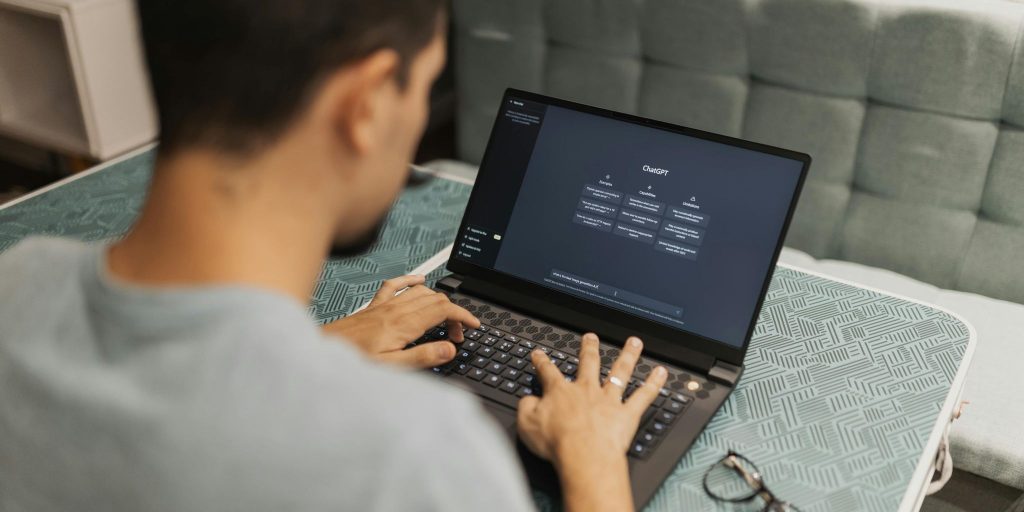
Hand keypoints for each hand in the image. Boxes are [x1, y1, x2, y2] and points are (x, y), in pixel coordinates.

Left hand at [324, 275, 479, 367]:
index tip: (473, 325)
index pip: (443, 310)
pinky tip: (418, 280)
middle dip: (454, 313)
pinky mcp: (374, 306)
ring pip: (421, 292)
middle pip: (436, 300)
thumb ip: (423, 357)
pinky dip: (411, 280)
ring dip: (438, 300)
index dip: (463, 316)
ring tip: (444, 318)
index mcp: (403, 325)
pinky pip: (395, 285)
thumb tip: (449, 349)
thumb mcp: (392, 367)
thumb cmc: (353, 361)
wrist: (322, 352)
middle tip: (457, 334)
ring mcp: (385, 306)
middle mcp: (396, 310)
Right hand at [517, 333, 667, 466]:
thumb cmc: (557, 443)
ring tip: (634, 342)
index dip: (542, 361)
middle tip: (590, 337)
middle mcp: (587, 390)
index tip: (540, 353)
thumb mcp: (527, 424)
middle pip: (589, 363)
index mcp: (560, 392)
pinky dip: (654, 384)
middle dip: (589, 348)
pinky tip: (661, 373)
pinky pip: (644, 395)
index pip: (549, 372)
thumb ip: (526, 407)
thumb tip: (528, 400)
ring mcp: (609, 400)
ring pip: (620, 371)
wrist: (583, 456)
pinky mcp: (627, 414)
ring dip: (628, 355)